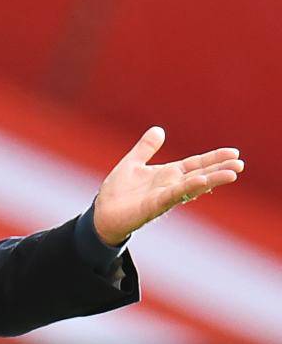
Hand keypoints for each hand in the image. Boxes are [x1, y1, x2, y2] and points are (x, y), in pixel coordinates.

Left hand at [93, 126, 243, 245]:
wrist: (101, 214)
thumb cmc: (118, 192)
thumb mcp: (132, 163)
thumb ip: (145, 148)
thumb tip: (158, 129)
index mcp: (167, 175)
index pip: (195, 164)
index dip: (213, 158)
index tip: (234, 152)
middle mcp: (169, 186)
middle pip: (200, 175)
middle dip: (220, 169)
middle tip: (240, 164)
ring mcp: (163, 196)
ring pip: (192, 186)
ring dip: (212, 180)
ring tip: (232, 173)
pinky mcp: (153, 206)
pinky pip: (173, 195)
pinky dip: (187, 188)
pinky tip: (201, 181)